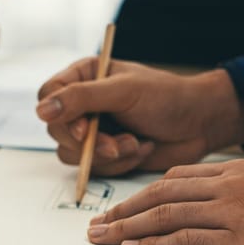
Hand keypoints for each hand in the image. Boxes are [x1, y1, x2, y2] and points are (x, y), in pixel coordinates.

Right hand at [36, 58, 243, 175]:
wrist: (202, 124)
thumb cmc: (168, 97)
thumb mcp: (123, 92)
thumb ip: (81, 98)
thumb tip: (42, 110)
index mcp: (84, 76)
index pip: (49, 94)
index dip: (59, 115)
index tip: (83, 129)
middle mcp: (82, 103)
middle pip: (56, 129)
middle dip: (88, 142)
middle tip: (115, 144)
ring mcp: (92, 130)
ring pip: (71, 153)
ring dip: (105, 154)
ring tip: (134, 143)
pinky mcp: (104, 153)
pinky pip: (92, 167)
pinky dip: (118, 163)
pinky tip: (140, 149)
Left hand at [87, 160, 243, 244]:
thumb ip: (231, 188)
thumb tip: (192, 202)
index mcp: (236, 170)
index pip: (175, 177)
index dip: (142, 193)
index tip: (121, 206)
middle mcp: (230, 186)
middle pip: (162, 193)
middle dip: (124, 209)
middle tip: (98, 223)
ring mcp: (234, 212)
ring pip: (166, 215)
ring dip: (128, 227)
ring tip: (104, 237)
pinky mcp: (241, 242)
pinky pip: (186, 241)